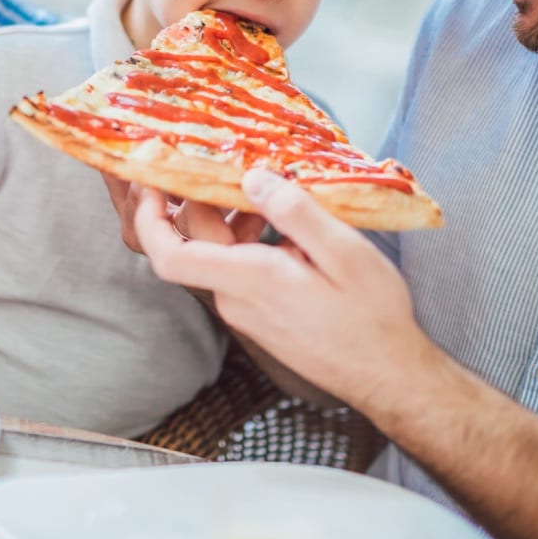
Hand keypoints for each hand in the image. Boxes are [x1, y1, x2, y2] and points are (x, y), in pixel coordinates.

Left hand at [132, 168, 427, 407]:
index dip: (149, 218)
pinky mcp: (256, 314)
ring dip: (228, 217)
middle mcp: (235, 297)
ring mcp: (243, 309)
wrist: (388, 375)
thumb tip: (252, 177)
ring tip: (266, 193)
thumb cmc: (372, 316)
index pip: (170, 255)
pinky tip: (278, 228)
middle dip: (200, 199)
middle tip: (226, 163)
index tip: (150, 181)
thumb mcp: (346, 252)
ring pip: (214, 252)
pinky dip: (243, 239)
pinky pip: (233, 268)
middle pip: (193, 241)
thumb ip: (296, 212)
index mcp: (249, 279)